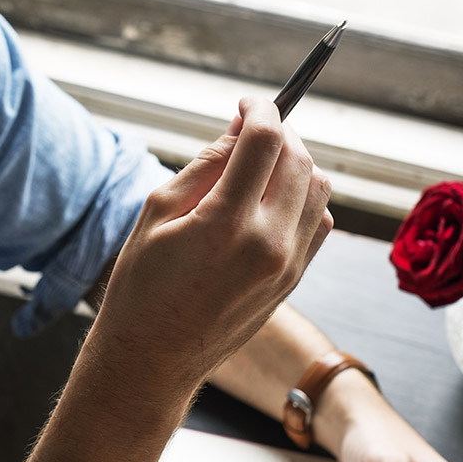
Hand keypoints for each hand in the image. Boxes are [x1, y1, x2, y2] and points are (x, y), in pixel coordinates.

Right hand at [91, 97, 332, 387]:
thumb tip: (240, 128)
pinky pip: (320, 221)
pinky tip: (270, 200)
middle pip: (299, 159)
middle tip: (250, 128)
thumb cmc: (142, 286)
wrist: (153, 359)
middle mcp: (269, 244)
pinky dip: (303, 198)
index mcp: (227, 223)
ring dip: (295, 163)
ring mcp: (288, 265)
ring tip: (259, 165)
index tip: (246, 102)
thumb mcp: (157, 213)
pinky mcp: (294, 280)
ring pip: (318, 188)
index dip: (260, 109)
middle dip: (279, 131)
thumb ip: (205, 165)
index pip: (266, 140)